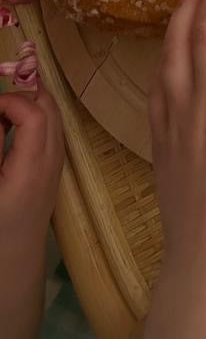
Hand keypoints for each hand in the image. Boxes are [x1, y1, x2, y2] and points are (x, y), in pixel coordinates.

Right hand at [0, 84, 63, 231]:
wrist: (15, 253)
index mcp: (32, 165)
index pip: (34, 113)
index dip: (10, 101)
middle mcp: (52, 157)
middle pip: (50, 105)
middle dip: (23, 94)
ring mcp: (58, 159)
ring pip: (53, 113)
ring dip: (30, 103)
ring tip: (1, 114)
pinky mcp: (55, 163)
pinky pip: (52, 126)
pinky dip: (36, 115)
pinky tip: (14, 126)